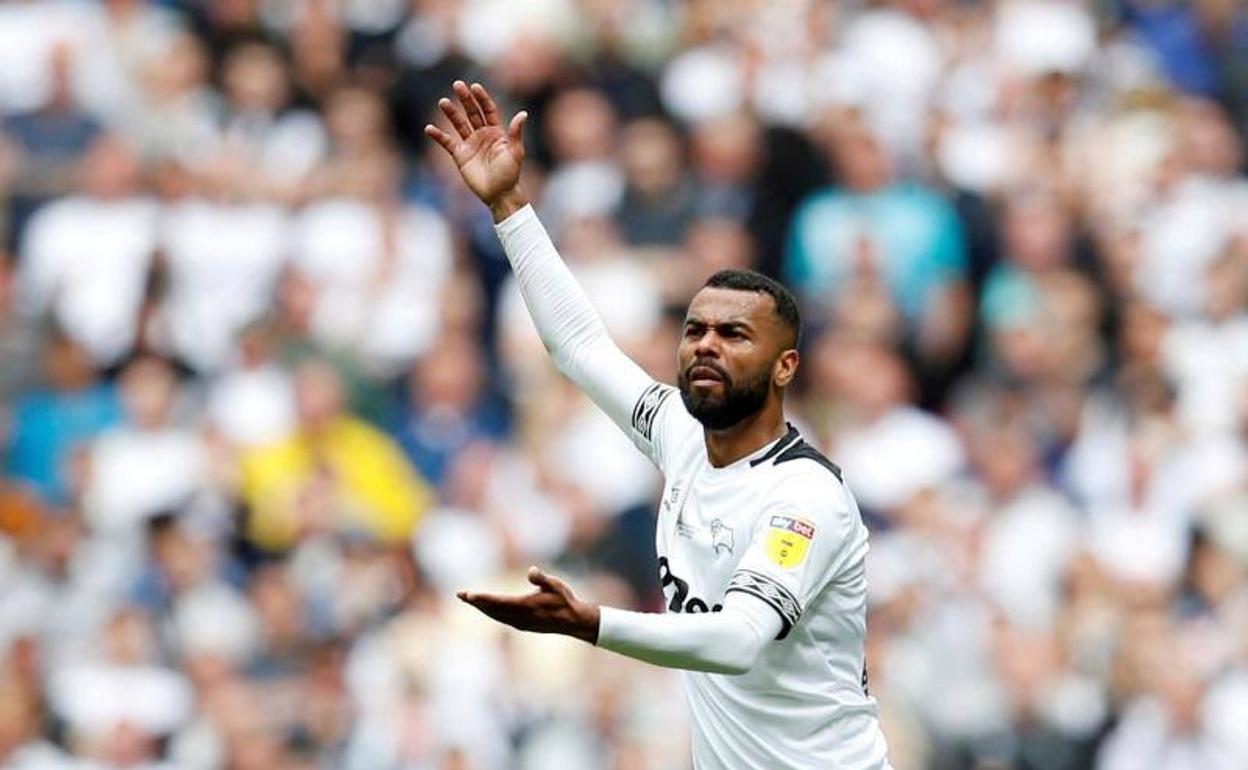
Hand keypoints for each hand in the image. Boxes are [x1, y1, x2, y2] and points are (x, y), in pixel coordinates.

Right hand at [425, 80, 529, 220]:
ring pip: (458, 124)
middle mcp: (482, 135)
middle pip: (472, 112)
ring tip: (443, 102)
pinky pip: (447, 142)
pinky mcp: (460, 155)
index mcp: (496, 132)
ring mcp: (470, 144)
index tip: (475, 86)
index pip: (487, 110)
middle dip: (465, 99)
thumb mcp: (515, 152)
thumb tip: (523, 114)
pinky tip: (429, 129)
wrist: (499, 194)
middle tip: (457, 84)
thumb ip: (516, 133)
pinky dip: (438, 136)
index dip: (481, 98)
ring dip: (451, 113)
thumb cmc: (510, 174)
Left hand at [457, 566, 600, 643]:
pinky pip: (501, 619)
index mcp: (526, 606)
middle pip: (492, 610)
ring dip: (481, 608)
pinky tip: (487, 609)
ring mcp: (520, 623)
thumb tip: (531, 570)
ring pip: (495, 616)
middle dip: (476, 602)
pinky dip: (491, 613)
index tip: (469, 595)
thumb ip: (542, 578)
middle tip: (460, 595)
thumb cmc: (564, 600)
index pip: (498, 602)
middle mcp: (520, 617)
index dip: (483, 598)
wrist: (573, 622)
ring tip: (469, 600)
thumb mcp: (555, 585)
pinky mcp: (522, 625)